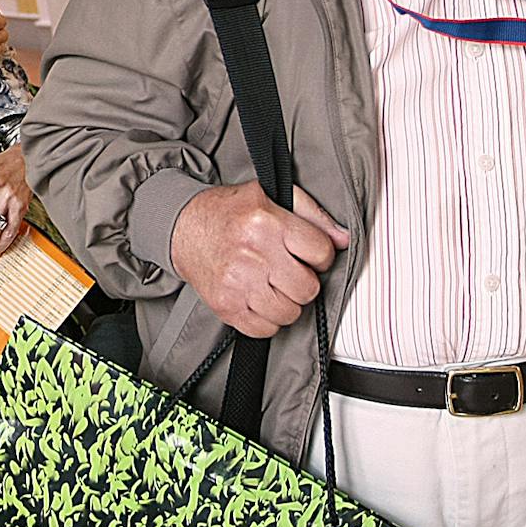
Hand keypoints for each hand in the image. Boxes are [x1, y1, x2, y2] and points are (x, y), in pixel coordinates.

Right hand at [169, 182, 349, 337]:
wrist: (180, 228)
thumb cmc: (228, 211)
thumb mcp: (269, 196)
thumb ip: (312, 214)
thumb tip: (344, 239)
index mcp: (266, 223)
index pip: (321, 252)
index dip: (319, 255)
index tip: (306, 254)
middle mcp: (253, 254)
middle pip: (308, 288)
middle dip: (303, 281)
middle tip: (288, 271)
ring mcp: (237, 284)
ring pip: (289, 313)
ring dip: (286, 302)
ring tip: (272, 285)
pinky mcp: (226, 306)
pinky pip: (265, 330)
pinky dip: (267, 320)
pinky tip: (258, 300)